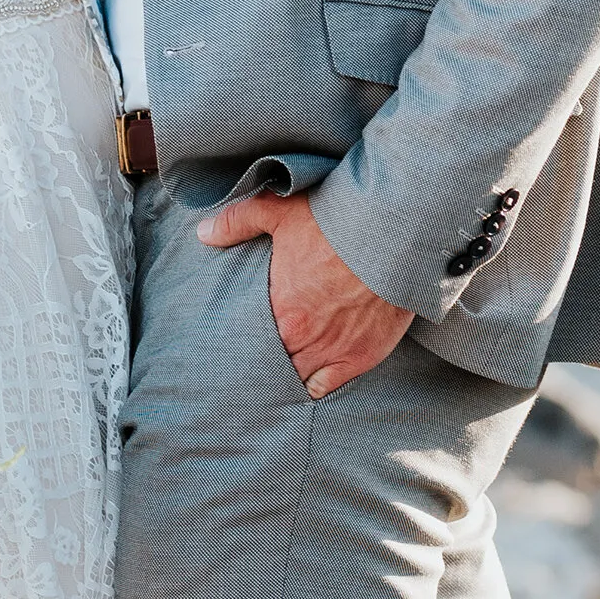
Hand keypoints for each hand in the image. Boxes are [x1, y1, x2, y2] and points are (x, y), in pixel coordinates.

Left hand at [199, 189, 410, 396]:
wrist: (396, 236)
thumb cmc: (339, 222)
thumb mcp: (281, 211)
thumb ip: (238, 222)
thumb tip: (204, 233)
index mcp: (280, 308)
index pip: (247, 337)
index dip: (242, 338)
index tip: (238, 336)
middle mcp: (302, 337)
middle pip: (270, 362)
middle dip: (261, 358)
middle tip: (254, 356)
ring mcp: (331, 351)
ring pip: (294, 378)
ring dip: (285, 374)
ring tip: (275, 371)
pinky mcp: (360, 357)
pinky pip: (325, 387)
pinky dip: (314, 387)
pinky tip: (304, 383)